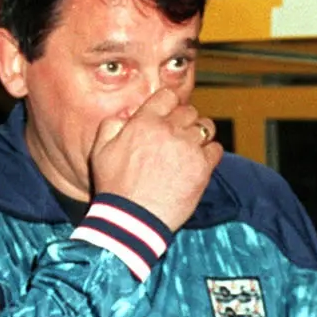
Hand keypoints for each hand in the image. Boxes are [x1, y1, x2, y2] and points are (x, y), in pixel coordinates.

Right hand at [90, 89, 221, 233]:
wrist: (132, 220)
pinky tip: (199, 163)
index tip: (170, 113)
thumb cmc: (114, 189)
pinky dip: (210, 153)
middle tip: (179, 136)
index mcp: (143, 123)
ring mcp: (188, 147)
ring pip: (206, 127)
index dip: (170, 103)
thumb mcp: (100, 152)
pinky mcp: (202, 167)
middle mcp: (168, 130)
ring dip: (200, 134)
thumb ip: (111, 125)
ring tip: (191, 149)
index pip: (167, 96)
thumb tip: (126, 116)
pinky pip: (216, 149)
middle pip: (189, 111)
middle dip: (185, 120)